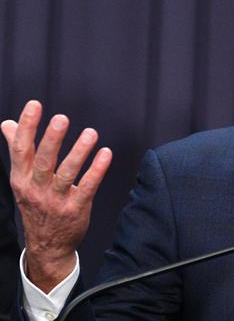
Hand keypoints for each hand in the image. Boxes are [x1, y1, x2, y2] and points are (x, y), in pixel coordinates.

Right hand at [1, 100, 111, 292]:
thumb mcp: (21, 179)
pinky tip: (106, 154)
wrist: (47, 245)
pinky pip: (87, 187)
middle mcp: (36, 188)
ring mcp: (56, 200)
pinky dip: (97, 170)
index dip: (26, 126)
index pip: (21, 149)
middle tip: (61, 118)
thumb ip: (17, 149)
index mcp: (21, 178)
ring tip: (91, 133)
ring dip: (79, 152)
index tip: (34, 105)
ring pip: (67, 174)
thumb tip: (6, 123)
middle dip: (51, 139)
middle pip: (43, 161)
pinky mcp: (76, 208)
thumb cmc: (36, 203)